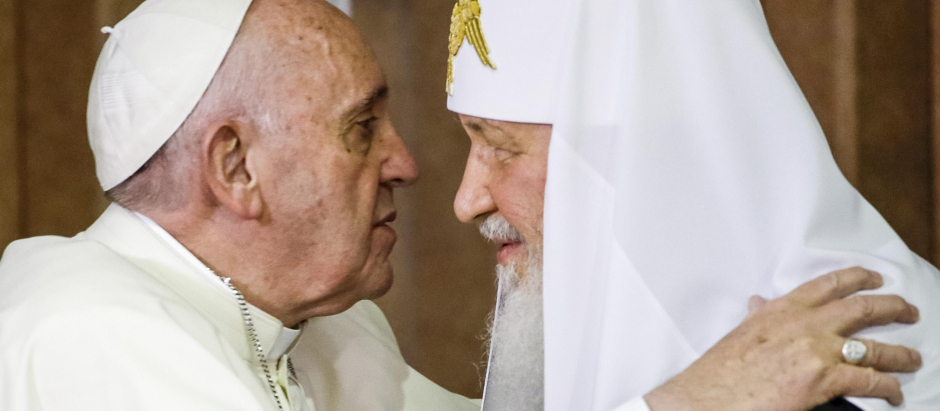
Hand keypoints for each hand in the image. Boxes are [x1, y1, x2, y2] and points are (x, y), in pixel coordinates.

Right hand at [644, 267, 921, 410]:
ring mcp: (816, 351)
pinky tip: (893, 393)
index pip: (829, 284)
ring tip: (912, 359)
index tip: (874, 277)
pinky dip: (888, 387)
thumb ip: (758, 317)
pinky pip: (870, 380)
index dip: (858, 277)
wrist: (709, 396)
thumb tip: (758, 304)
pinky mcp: (824, 380)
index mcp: (781, 310)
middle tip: (907, 310)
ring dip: (900, 354)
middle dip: (892, 307)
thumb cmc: (719, 372)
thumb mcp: (740, 334)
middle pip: (862, 308)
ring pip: (874, 346)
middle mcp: (804, 324)